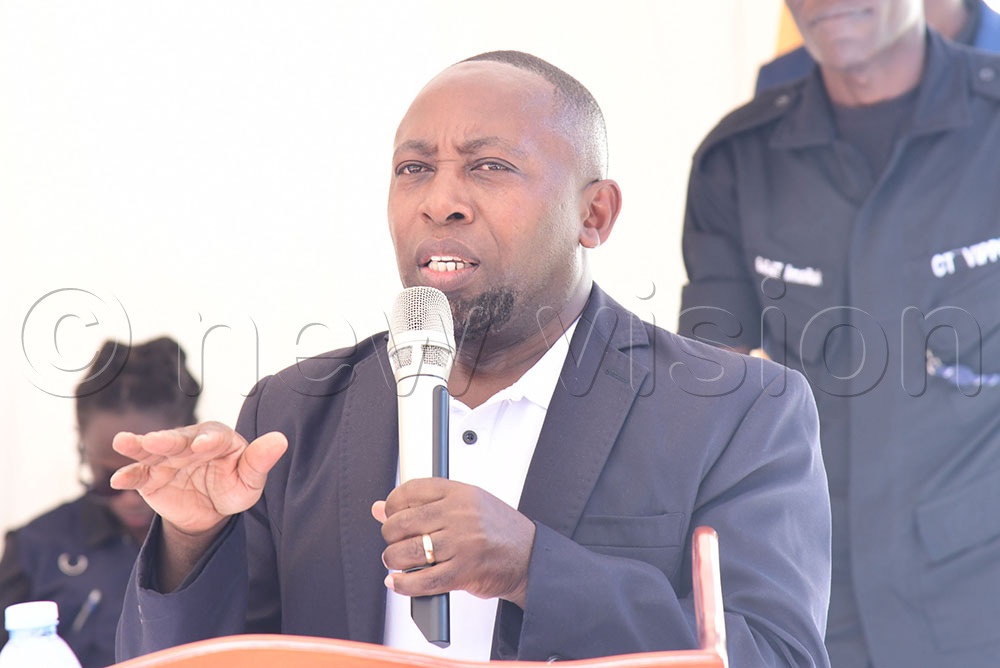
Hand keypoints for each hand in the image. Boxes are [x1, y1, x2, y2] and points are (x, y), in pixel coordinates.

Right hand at [111, 421, 287, 536]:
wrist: (209, 512)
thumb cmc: (234, 488)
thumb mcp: (249, 481)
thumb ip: (260, 461)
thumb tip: (281, 440)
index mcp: (218, 438)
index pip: (215, 437)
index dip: (209, 440)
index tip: (204, 444)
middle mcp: (190, 442)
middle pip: (179, 439)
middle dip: (167, 440)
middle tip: (155, 441)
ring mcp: (167, 458)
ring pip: (152, 451)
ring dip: (138, 447)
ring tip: (123, 443)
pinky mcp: (151, 476)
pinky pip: (139, 475)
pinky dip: (129, 476)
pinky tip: (118, 481)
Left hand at [372, 479, 535, 607]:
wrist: (529, 557)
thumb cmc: (499, 530)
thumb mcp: (467, 505)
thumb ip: (426, 505)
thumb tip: (381, 509)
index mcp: (460, 493)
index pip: (411, 491)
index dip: (392, 504)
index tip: (390, 513)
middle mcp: (460, 515)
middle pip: (403, 523)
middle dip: (390, 535)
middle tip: (395, 541)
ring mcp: (462, 544)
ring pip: (408, 552)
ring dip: (393, 560)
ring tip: (397, 562)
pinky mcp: (463, 572)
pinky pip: (422, 581)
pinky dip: (403, 585)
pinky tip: (398, 582)